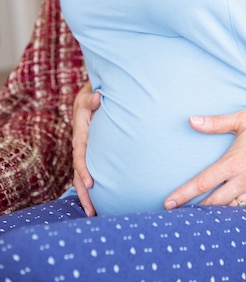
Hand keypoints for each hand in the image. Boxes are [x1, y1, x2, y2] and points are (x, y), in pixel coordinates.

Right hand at [72, 81, 100, 215]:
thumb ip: (92, 99)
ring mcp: (85, 154)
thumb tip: (97, 97)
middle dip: (84, 194)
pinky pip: (90, 173)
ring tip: (94, 214)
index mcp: (80, 137)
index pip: (80, 157)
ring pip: (82, 178)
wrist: (90, 98)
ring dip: (87, 196)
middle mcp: (80, 148)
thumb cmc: (90, 98)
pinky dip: (93, 188)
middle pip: (79, 175)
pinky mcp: (92, 155)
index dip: (84, 171)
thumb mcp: (89, 96)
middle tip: (92, 211)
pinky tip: (101, 201)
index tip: (90, 184)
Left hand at [164, 105, 245, 209]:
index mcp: (235, 161)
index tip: (169, 202)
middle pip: (214, 204)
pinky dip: (239, 216)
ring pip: (233, 211)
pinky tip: (231, 217)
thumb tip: (192, 120)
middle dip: (195, 211)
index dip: (184, 194)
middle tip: (179, 216)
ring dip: (216, 216)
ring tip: (201, 221)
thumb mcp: (243, 118)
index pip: (203, 182)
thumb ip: (216, 123)